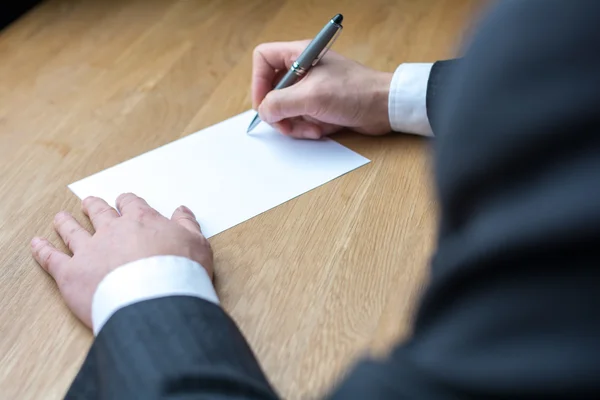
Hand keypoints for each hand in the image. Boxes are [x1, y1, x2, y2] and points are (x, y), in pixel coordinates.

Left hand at [31, 193, 212, 328]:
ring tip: (60, 218)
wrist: (155, 300)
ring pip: (72, 231)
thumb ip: (187, 225)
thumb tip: (183, 210)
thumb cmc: (179, 272)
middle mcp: (113, 231)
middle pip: (99, 213)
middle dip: (94, 207)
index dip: (127, 202)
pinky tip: (36, 244)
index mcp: (142, 221)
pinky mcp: (71, 273)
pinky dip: (42, 250)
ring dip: (65, 223)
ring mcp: (89, 250)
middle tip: (89, 203)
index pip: (131, 204)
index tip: (124, 201)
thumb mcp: (197, 244)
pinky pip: (51, 258)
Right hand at [252, 40, 392, 138]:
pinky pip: (301, 119)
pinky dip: (307, 128)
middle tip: (286, 124)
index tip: (265, 103)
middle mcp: (303, 69)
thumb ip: (280, 103)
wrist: (384, 108)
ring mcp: (311, 89)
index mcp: (300, 55)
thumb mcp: (310, 97)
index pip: (263, 59)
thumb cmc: (354, 92)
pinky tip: (322, 129)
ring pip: (285, 109)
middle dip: (278, 111)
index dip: (258, 82)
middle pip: (272, 90)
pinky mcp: (320, 105)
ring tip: (312, 128)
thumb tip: (264, 112)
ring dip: (294, 124)